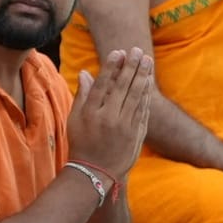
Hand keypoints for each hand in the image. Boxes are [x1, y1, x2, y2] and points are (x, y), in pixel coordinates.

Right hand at [67, 48, 153, 178]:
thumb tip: (86, 72)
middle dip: (131, 67)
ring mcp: (125, 126)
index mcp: (91, 113)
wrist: (96, 172)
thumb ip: (82, 95)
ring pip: (136, 96)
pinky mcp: (136, 134)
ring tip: (147, 60)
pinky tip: (148, 81)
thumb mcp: (74, 120)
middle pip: (122, 87)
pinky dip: (146, 94)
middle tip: (137, 50)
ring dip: (143, 76)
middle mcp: (109, 118)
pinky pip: (143, 109)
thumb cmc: (82, 143)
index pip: (103, 85)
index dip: (111, 67)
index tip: (118, 52)